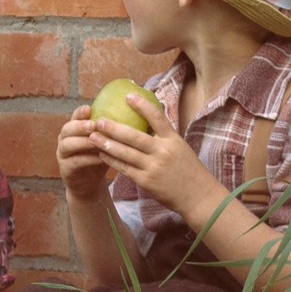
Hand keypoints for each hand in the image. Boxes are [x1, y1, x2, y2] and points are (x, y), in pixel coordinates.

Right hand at [57, 107, 111, 199]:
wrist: (89, 183)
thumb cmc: (99, 156)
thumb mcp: (104, 142)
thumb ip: (109, 130)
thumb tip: (131, 114)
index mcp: (73, 129)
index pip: (74, 117)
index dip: (80, 112)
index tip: (88, 108)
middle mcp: (65, 139)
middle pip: (67, 129)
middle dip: (80, 126)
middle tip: (93, 125)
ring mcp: (63, 154)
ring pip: (68, 145)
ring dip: (83, 142)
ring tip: (96, 141)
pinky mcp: (65, 169)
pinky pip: (75, 162)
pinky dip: (87, 159)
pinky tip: (100, 157)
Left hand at [88, 90, 220, 213]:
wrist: (197, 196)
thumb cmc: (188, 170)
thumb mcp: (180, 147)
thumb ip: (164, 136)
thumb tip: (148, 118)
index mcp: (173, 139)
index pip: (157, 117)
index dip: (142, 106)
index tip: (127, 96)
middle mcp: (163, 151)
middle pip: (134, 136)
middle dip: (114, 128)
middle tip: (99, 120)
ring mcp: (154, 167)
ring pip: (126, 153)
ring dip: (107, 144)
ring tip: (93, 136)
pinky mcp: (146, 181)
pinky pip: (125, 169)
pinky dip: (112, 161)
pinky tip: (101, 155)